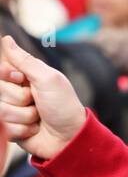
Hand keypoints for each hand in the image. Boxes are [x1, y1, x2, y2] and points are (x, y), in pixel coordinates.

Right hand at [0, 34, 88, 160]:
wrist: (71, 137)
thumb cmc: (63, 106)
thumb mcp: (48, 79)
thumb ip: (24, 60)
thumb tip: (6, 39)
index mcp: (23, 76)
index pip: (1, 69)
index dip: (7, 74)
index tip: (21, 79)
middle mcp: (15, 92)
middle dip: (19, 98)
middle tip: (37, 101)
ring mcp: (12, 110)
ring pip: (1, 109)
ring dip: (24, 115)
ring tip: (38, 116)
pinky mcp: (11, 128)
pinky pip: (5, 127)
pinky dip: (23, 129)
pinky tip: (35, 129)